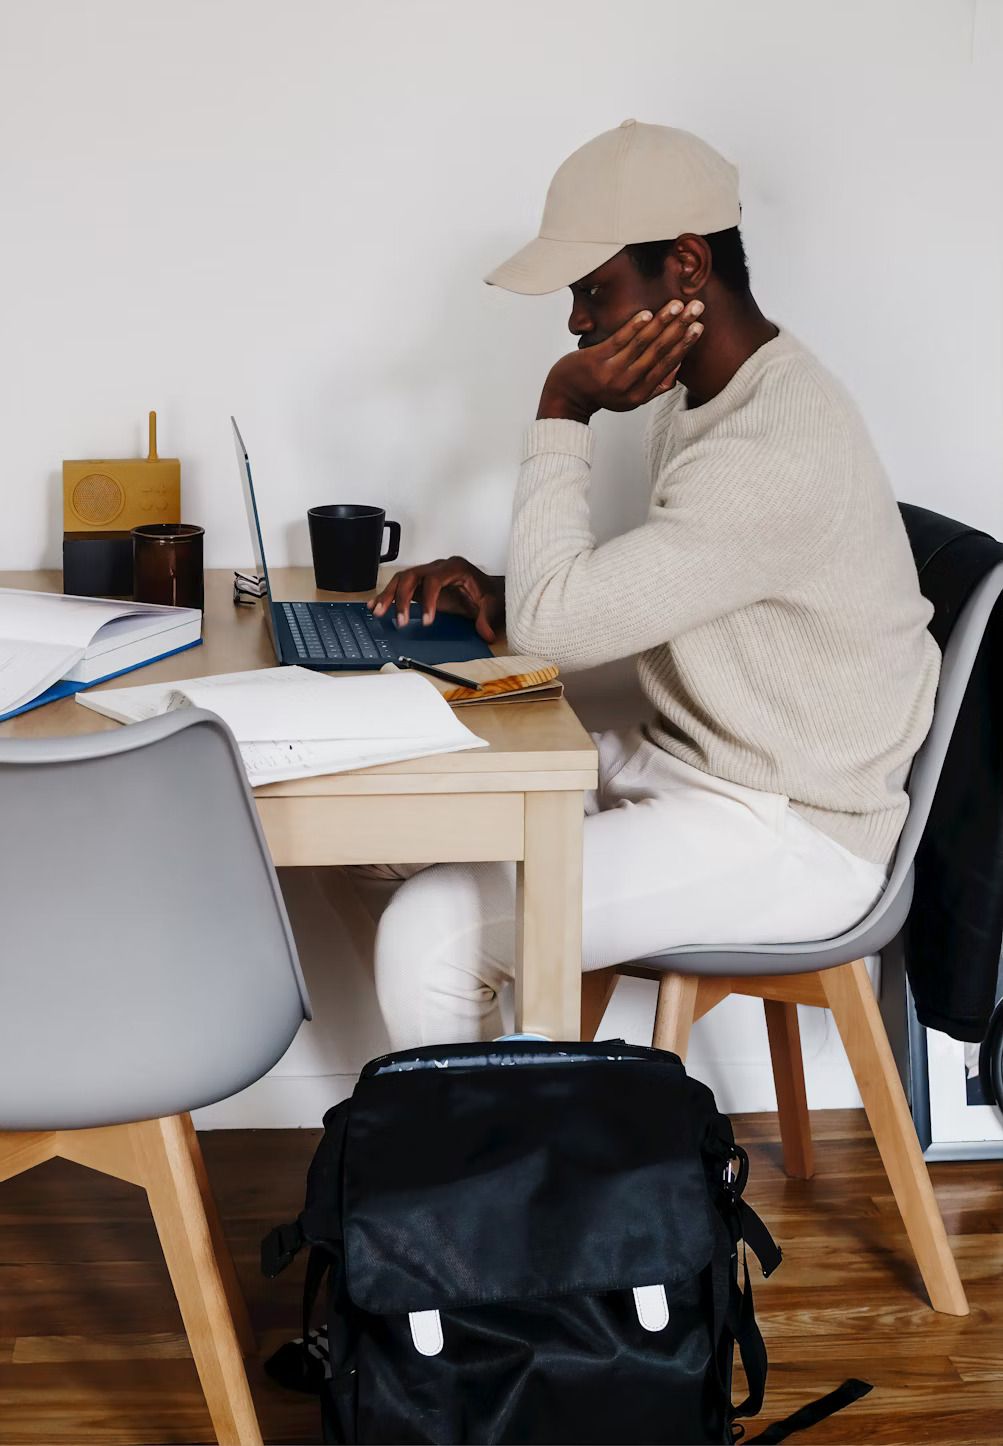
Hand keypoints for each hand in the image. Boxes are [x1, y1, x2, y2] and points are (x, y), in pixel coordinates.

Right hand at [367, 557, 503, 641]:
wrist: (487, 587)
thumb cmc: (487, 591)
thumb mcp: (491, 604)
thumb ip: (487, 618)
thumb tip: (486, 633)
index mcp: (455, 568)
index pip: (435, 580)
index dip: (429, 600)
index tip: (427, 621)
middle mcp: (438, 567)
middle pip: (413, 576)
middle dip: (402, 598)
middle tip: (400, 621)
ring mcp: (427, 574)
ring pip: (402, 579)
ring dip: (389, 596)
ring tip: (378, 612)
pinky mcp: (420, 583)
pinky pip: (401, 585)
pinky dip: (388, 596)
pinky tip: (376, 606)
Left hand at [538, 299, 704, 422]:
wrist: (567, 396)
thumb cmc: (602, 391)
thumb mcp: (631, 397)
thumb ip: (655, 385)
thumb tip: (679, 365)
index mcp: (640, 395)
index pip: (668, 365)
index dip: (685, 345)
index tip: (699, 326)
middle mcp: (627, 386)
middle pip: (659, 352)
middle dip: (680, 327)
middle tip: (696, 307)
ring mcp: (611, 373)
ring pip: (642, 344)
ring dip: (662, 322)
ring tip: (677, 304)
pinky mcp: (595, 361)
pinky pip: (619, 340)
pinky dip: (634, 326)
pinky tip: (647, 313)